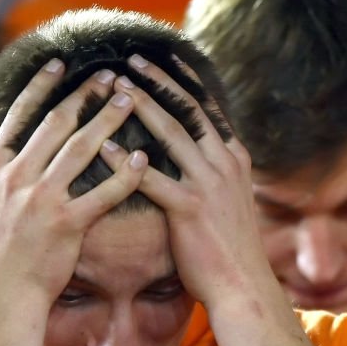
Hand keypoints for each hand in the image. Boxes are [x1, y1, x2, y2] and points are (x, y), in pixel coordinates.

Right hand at [0, 59, 147, 306]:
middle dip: (86, 95)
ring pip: (82, 148)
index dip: (43, 87)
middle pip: (57, 124)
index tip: (61, 63)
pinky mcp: (67, 225)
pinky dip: (124, 174)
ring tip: (130, 99)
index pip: (20, 116)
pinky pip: (103, 193)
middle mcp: (17, 178)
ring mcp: (42, 200)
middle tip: (110, 75)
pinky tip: (142, 157)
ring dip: (108, 120)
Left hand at [99, 55, 278, 313]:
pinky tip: (103, 146)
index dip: (182, 81)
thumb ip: (213, 176)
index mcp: (233, 159)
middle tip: (130, 58)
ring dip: (139, 105)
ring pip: (170, 132)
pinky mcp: (189, 208)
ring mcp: (208, 184)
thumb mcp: (229, 203)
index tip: (161, 59)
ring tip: (114, 86)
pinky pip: (150, 177)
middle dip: (158, 80)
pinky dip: (125, 160)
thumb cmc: (229, 250)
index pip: (207, 108)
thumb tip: (195, 159)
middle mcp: (224, 163)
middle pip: (188, 109)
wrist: (243, 287)